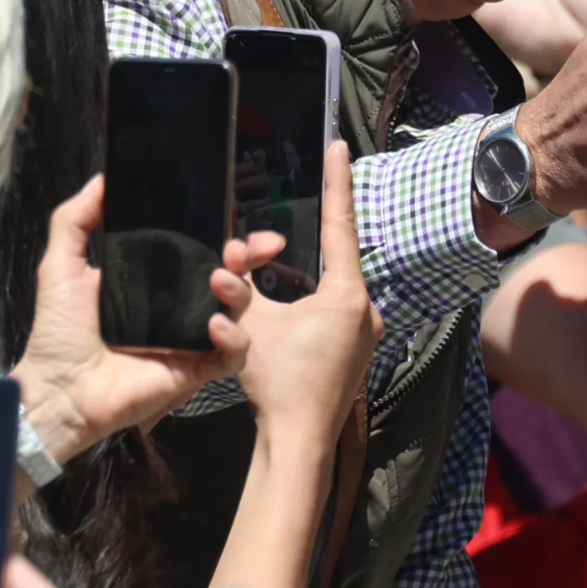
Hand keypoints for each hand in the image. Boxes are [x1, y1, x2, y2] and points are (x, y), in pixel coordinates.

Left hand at [13, 175, 260, 466]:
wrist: (59, 388)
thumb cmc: (59, 330)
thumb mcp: (60, 265)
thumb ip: (75, 218)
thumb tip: (102, 178)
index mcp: (156, 278)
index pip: (201, 249)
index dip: (225, 233)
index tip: (235, 217)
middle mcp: (180, 304)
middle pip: (232, 274)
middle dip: (247, 255)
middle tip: (239, 249)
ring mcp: (193, 337)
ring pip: (239, 309)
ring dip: (238, 290)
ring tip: (218, 281)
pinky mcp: (198, 369)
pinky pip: (234, 353)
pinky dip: (233, 338)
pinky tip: (213, 326)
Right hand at [234, 143, 379, 448]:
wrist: (298, 441)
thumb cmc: (278, 383)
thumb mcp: (251, 327)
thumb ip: (238, 290)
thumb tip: (221, 268)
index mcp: (347, 295)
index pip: (340, 226)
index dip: (337, 183)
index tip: (339, 146)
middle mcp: (365, 310)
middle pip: (335, 257)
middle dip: (312, 234)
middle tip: (299, 204)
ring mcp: (364, 334)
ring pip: (333, 285)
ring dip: (307, 272)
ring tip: (281, 259)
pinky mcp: (354, 352)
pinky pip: (334, 309)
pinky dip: (312, 297)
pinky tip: (291, 298)